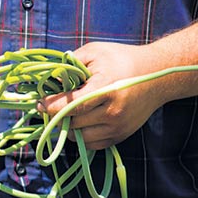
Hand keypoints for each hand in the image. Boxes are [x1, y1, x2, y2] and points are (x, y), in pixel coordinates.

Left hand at [39, 42, 165, 149]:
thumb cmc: (122, 59)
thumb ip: (71, 64)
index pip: (71, 104)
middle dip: (56, 116)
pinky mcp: (121, 135)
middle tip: (48, 108)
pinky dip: (81, 136)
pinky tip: (79, 122)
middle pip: (73, 123)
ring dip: (67, 128)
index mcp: (106, 88)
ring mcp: (118, 126)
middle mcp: (113, 111)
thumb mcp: (95, 52)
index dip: (51, 106)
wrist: (159, 74)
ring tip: (63, 115)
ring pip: (80, 137)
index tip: (39, 102)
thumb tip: (50, 79)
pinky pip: (92, 144)